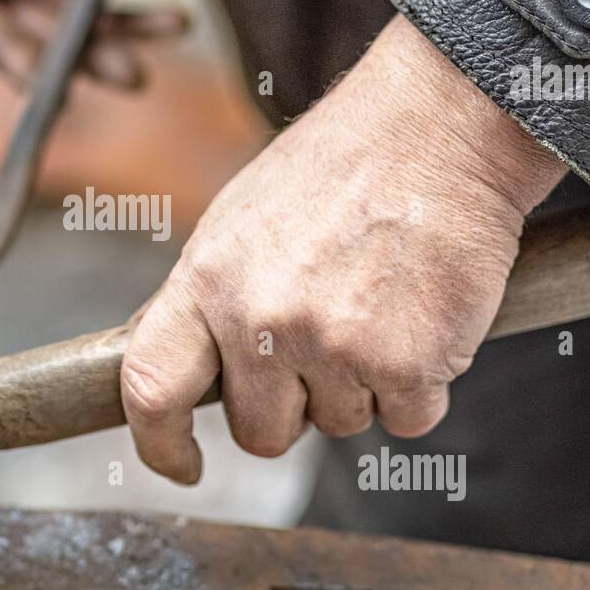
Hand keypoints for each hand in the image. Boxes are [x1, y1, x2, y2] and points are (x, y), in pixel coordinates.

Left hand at [120, 14, 566, 482]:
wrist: (438, 126)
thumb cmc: (341, 166)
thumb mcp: (239, 219)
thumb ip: (205, 297)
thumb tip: (171, 361)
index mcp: (208, 279)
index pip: (151, 386)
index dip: (158, 443)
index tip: (182, 464)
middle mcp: (260, 320)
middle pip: (261, 432)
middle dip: (292, 407)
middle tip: (324, 345)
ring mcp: (332, 346)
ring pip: (340, 425)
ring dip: (362, 386)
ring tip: (378, 304)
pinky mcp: (405, 364)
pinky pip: (408, 419)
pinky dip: (421, 386)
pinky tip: (421, 318)